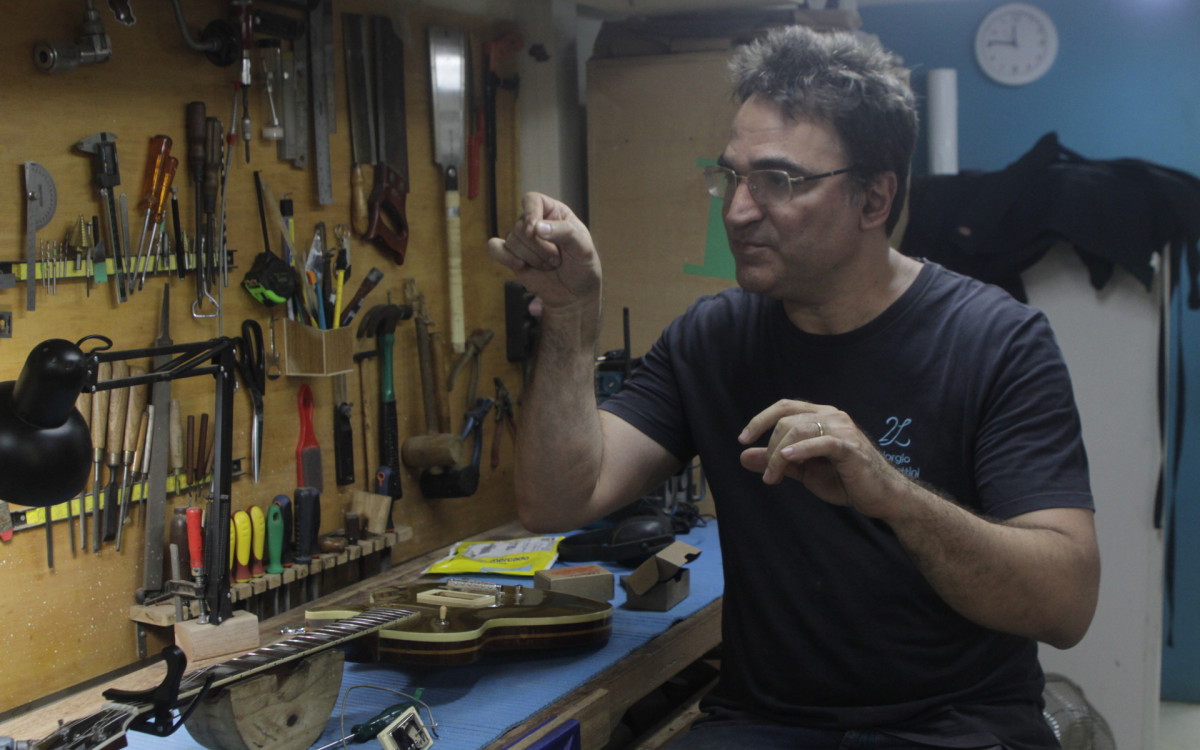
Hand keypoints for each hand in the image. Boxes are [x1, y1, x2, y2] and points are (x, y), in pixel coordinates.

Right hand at [486, 192, 601, 310]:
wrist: (574, 294)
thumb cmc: (582, 266)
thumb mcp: (583, 247)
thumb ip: (564, 233)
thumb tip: (535, 228)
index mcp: (553, 212)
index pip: (532, 200)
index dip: (530, 213)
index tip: (534, 230)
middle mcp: (535, 223)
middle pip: (520, 226)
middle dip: (539, 247)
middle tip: (557, 259)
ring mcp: (522, 240)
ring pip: (511, 240)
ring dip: (532, 258)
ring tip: (549, 265)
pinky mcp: (512, 257)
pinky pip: (495, 249)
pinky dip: (505, 257)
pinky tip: (521, 266)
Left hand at [738, 399, 907, 519]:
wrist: (881, 496)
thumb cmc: (845, 480)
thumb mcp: (804, 471)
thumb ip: (777, 462)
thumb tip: (744, 457)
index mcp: (820, 416)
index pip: (784, 407)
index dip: (760, 420)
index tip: (743, 439)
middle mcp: (831, 416)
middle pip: (786, 420)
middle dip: (769, 448)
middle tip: (767, 475)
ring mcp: (842, 428)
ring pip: (798, 429)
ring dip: (778, 455)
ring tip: (773, 477)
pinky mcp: (850, 446)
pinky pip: (820, 442)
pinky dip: (800, 449)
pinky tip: (786, 459)